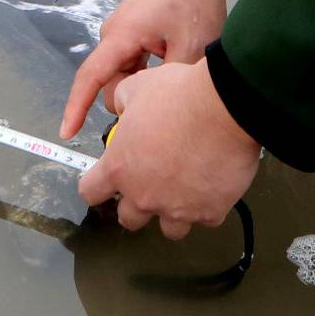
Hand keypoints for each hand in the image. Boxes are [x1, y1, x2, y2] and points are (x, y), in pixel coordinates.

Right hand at [60, 0, 227, 137]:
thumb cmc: (194, 2)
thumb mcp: (190, 51)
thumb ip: (167, 85)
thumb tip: (153, 112)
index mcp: (122, 35)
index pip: (90, 77)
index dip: (76, 106)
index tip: (66, 132)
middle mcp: (113, 33)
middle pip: (108, 81)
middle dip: (129, 98)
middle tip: (166, 102)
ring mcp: (121, 30)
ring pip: (121, 73)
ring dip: (140, 84)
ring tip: (174, 78)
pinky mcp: (131, 30)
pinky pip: (129, 62)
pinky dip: (144, 73)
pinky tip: (170, 69)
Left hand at [75, 58, 259, 235]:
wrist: (225, 107)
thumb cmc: (178, 95)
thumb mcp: (134, 87)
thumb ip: (121, 104)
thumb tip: (121, 110)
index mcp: (119, 167)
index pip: (90, 191)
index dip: (93, 185)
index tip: (101, 181)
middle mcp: (145, 195)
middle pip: (128, 219)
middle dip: (133, 204)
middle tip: (146, 184)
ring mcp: (178, 209)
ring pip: (169, 228)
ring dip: (170, 212)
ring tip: (180, 190)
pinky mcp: (211, 213)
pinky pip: (204, 218)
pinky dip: (205, 206)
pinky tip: (209, 184)